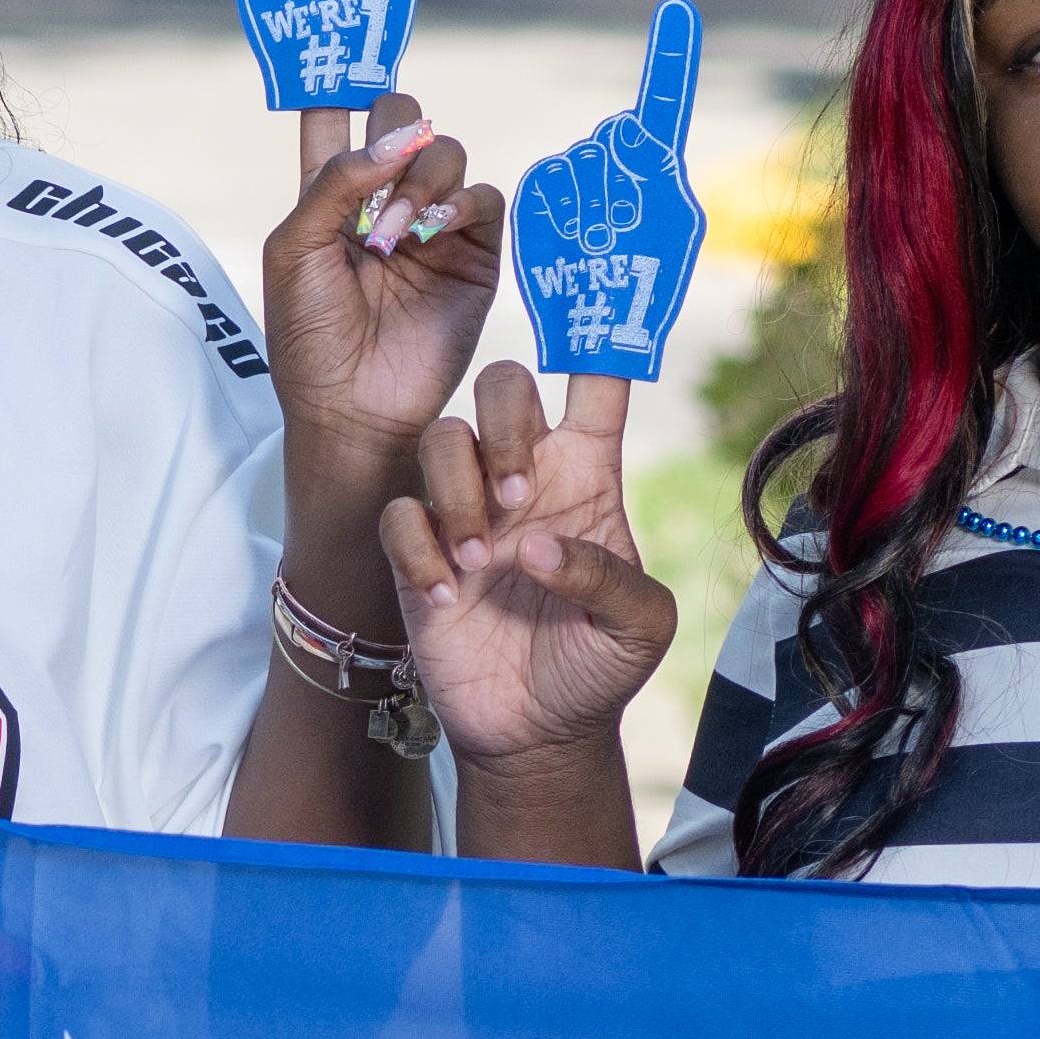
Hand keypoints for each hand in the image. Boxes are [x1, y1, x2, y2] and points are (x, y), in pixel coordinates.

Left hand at [261, 101, 502, 482]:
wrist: (353, 407)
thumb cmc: (309, 336)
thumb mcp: (295, 249)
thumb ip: (334, 182)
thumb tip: (396, 139)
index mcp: (329, 192)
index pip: (335, 113)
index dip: (337, 75)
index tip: (339, 35)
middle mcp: (382, 198)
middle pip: (401, 116)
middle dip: (392, 127)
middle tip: (377, 172)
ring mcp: (432, 224)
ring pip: (445, 150)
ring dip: (420, 178)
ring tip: (395, 233)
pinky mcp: (473, 254)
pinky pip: (484, 198)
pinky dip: (460, 204)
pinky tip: (431, 234)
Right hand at [387, 357, 669, 785]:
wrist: (538, 733)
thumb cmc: (598, 667)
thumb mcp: (641, 627)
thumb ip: (610, 575)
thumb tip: (539, 546)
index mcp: (587, 476)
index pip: (595, 387)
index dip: (595, 340)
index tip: (590, 305)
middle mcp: (523, 479)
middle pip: (503, 386)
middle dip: (504, 422)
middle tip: (515, 497)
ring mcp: (466, 513)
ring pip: (441, 438)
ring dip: (455, 491)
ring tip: (477, 562)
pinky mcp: (418, 555)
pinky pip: (398, 516)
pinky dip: (416, 550)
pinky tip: (443, 598)